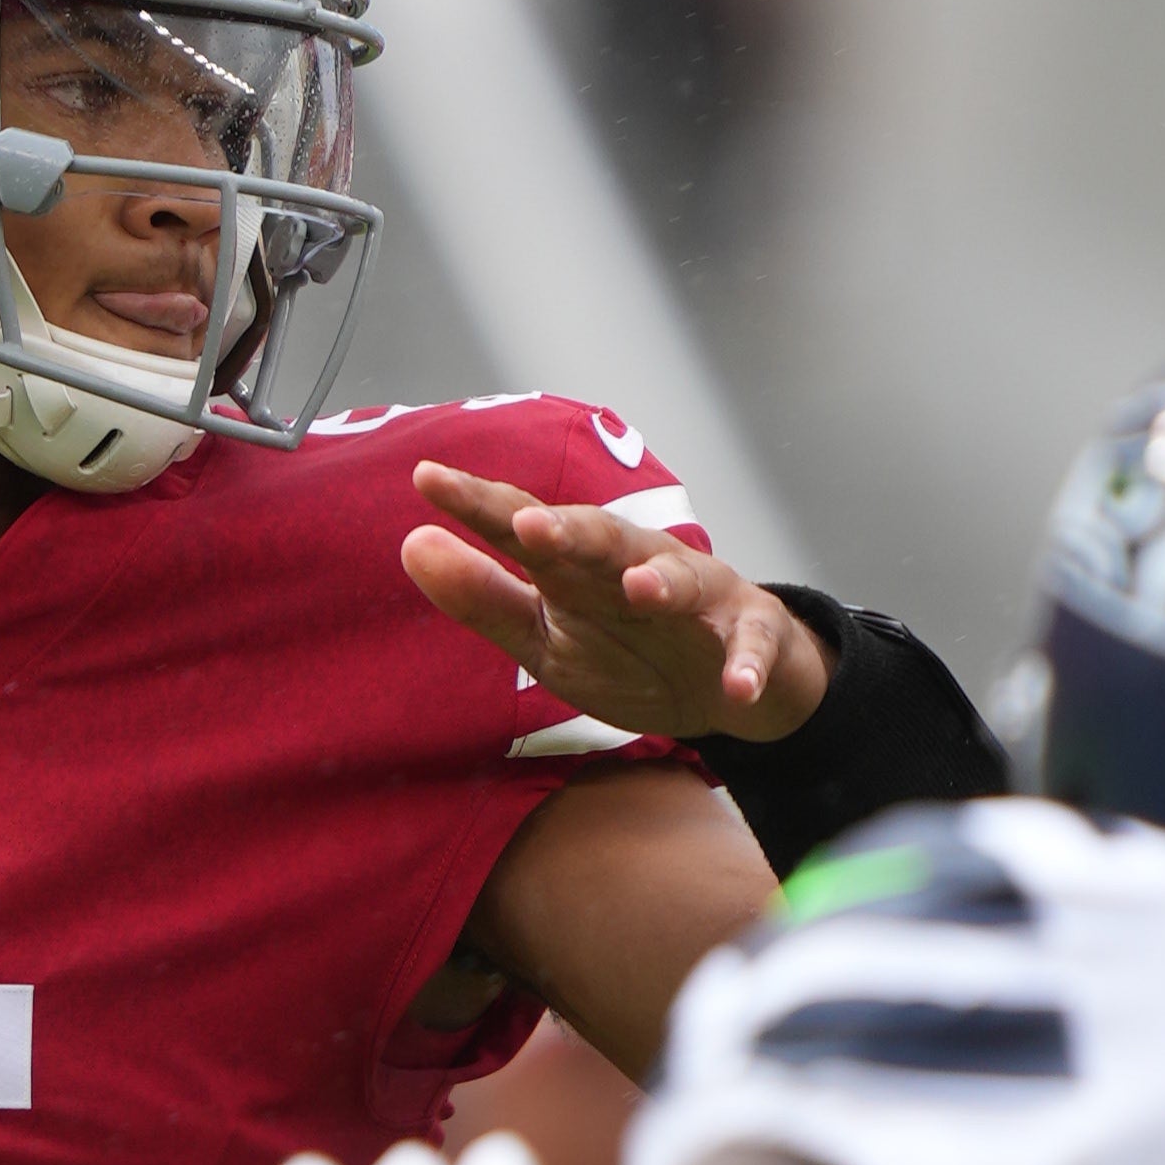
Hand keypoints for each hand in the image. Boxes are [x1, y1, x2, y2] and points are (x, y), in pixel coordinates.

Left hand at [404, 463, 834, 744]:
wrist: (727, 684)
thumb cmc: (625, 650)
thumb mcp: (544, 637)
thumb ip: (484, 598)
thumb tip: (413, 544)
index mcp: (577, 567)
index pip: (523, 526)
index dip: (478, 505)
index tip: (426, 478)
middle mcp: (635, 566)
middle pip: (602, 540)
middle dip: (570, 531)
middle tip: (529, 525)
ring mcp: (697, 599)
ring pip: (682, 580)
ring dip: (664, 584)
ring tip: (641, 589)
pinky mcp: (749, 636)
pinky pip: (751, 647)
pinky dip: (746, 666)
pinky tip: (736, 686)